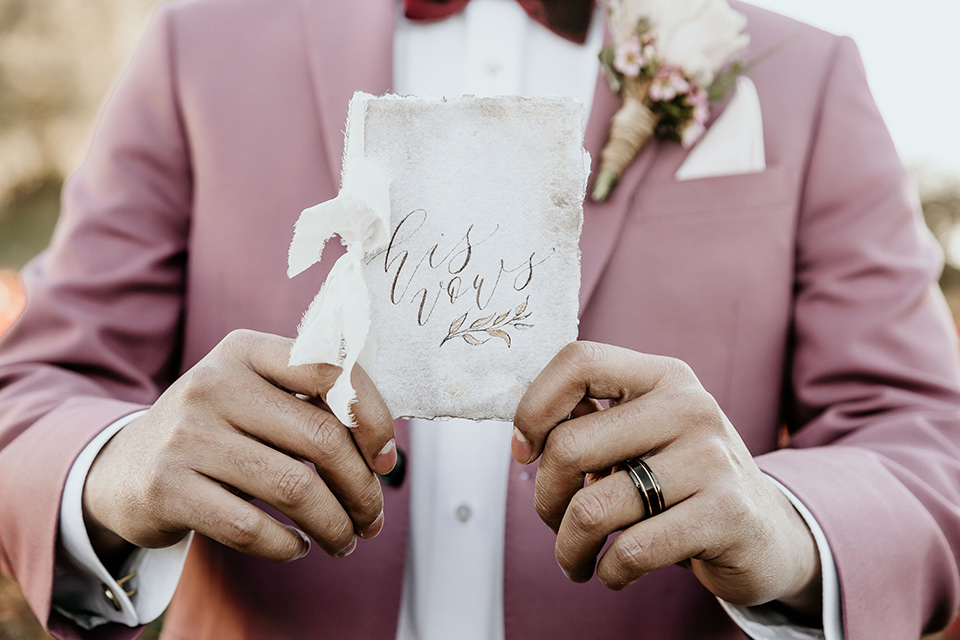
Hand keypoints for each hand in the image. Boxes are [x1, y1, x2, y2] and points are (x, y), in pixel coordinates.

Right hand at [83, 330, 396, 564]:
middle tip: (372, 518)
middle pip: (322, 439)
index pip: (331, 370)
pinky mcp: (166, 486)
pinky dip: (287, 545)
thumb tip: (384, 451)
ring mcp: (186, 435)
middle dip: (362, 489)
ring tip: (345, 539)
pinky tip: (298, 546)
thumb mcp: (255, 395)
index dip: (373, 418)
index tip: (385, 459)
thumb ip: (312, 405)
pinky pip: (250, 527)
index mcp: (246, 350)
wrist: (124, 466)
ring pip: (294, 488)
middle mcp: (214, 383)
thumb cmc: (218, 430)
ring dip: (335, 524)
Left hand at [512, 342, 821, 614]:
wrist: (768, 532)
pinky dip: (609, 571)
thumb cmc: (682, 482)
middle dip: (544, 498)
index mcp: (663, 376)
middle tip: (554, 521)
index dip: (534, 408)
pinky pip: (632, 551)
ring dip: (568, 547)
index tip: (524, 452)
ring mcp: (712, 459)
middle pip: (569, 445)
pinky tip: (615, 571)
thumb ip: (591, 422)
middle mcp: (690, 407)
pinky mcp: (726, 514)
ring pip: (592, 509)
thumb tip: (526, 433)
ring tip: (576, 558)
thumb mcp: (643, 436)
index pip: (578, 361)